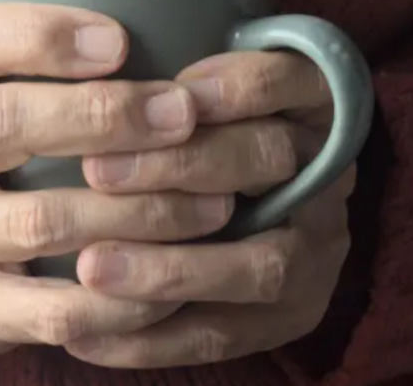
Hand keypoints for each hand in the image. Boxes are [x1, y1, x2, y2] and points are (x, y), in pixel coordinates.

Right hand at [0, 0, 232, 362]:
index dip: (40, 33)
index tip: (121, 38)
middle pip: (0, 127)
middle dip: (107, 115)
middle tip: (188, 114)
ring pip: (39, 225)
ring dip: (142, 210)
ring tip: (218, 201)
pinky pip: (50, 312)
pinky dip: (126, 297)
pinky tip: (180, 278)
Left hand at [66, 50, 355, 367]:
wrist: (255, 219)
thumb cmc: (199, 135)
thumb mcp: (199, 93)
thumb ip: (170, 84)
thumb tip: (99, 73)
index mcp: (312, 106)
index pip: (292, 80)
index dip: (237, 87)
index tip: (172, 92)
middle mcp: (327, 177)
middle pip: (271, 164)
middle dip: (181, 168)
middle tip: (98, 171)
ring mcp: (317, 253)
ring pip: (259, 266)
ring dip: (170, 269)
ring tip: (90, 267)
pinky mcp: (293, 316)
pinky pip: (224, 335)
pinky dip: (152, 340)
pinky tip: (85, 337)